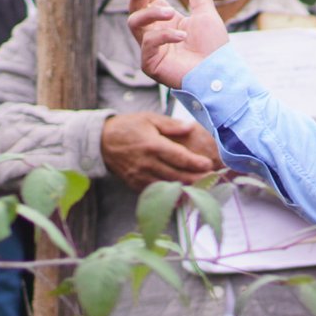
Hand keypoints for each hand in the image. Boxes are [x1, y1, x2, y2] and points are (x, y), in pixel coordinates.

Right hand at [100, 111, 220, 190]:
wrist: (102, 142)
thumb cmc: (129, 127)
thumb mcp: (149, 119)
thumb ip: (171, 125)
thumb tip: (190, 127)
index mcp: (152, 145)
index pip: (179, 157)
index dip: (195, 163)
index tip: (209, 164)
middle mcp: (147, 163)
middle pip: (177, 175)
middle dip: (197, 179)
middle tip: (214, 179)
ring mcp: (141, 176)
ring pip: (168, 186)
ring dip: (186, 189)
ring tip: (204, 188)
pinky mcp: (136, 184)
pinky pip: (156, 192)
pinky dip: (170, 195)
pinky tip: (184, 195)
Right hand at [128, 0, 229, 88]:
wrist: (218, 72)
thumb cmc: (214, 48)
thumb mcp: (206, 15)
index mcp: (167, 22)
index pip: (147, 2)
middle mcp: (155, 34)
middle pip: (134, 10)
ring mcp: (151, 49)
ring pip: (134, 23)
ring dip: (151, 14)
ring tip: (170, 13)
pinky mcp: (150, 64)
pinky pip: (147, 43)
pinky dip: (163, 36)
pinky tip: (181, 36)